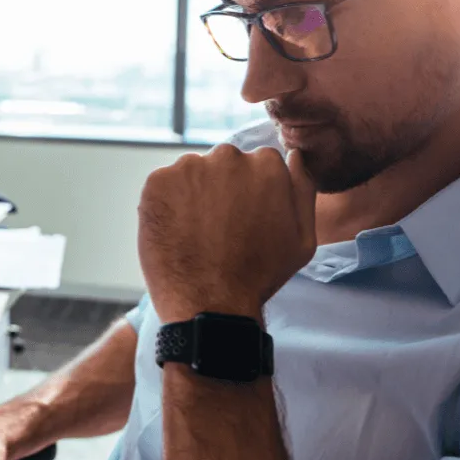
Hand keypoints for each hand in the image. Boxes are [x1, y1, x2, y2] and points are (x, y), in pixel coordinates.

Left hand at [137, 145, 316, 323]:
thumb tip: (293, 156)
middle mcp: (228, 156)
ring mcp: (189, 167)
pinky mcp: (158, 181)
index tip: (244, 218)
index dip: (248, 193)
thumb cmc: (259, 274)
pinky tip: (177, 232)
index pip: (255, 164)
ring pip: (192, 173)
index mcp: (266, 164)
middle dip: (221, 188)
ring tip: (197, 233)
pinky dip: (168, 203)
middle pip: (223, 164)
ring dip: (193, 194)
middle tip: (219, 228)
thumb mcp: (301, 238)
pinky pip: (164, 185)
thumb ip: (301, 189)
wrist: (210, 303)